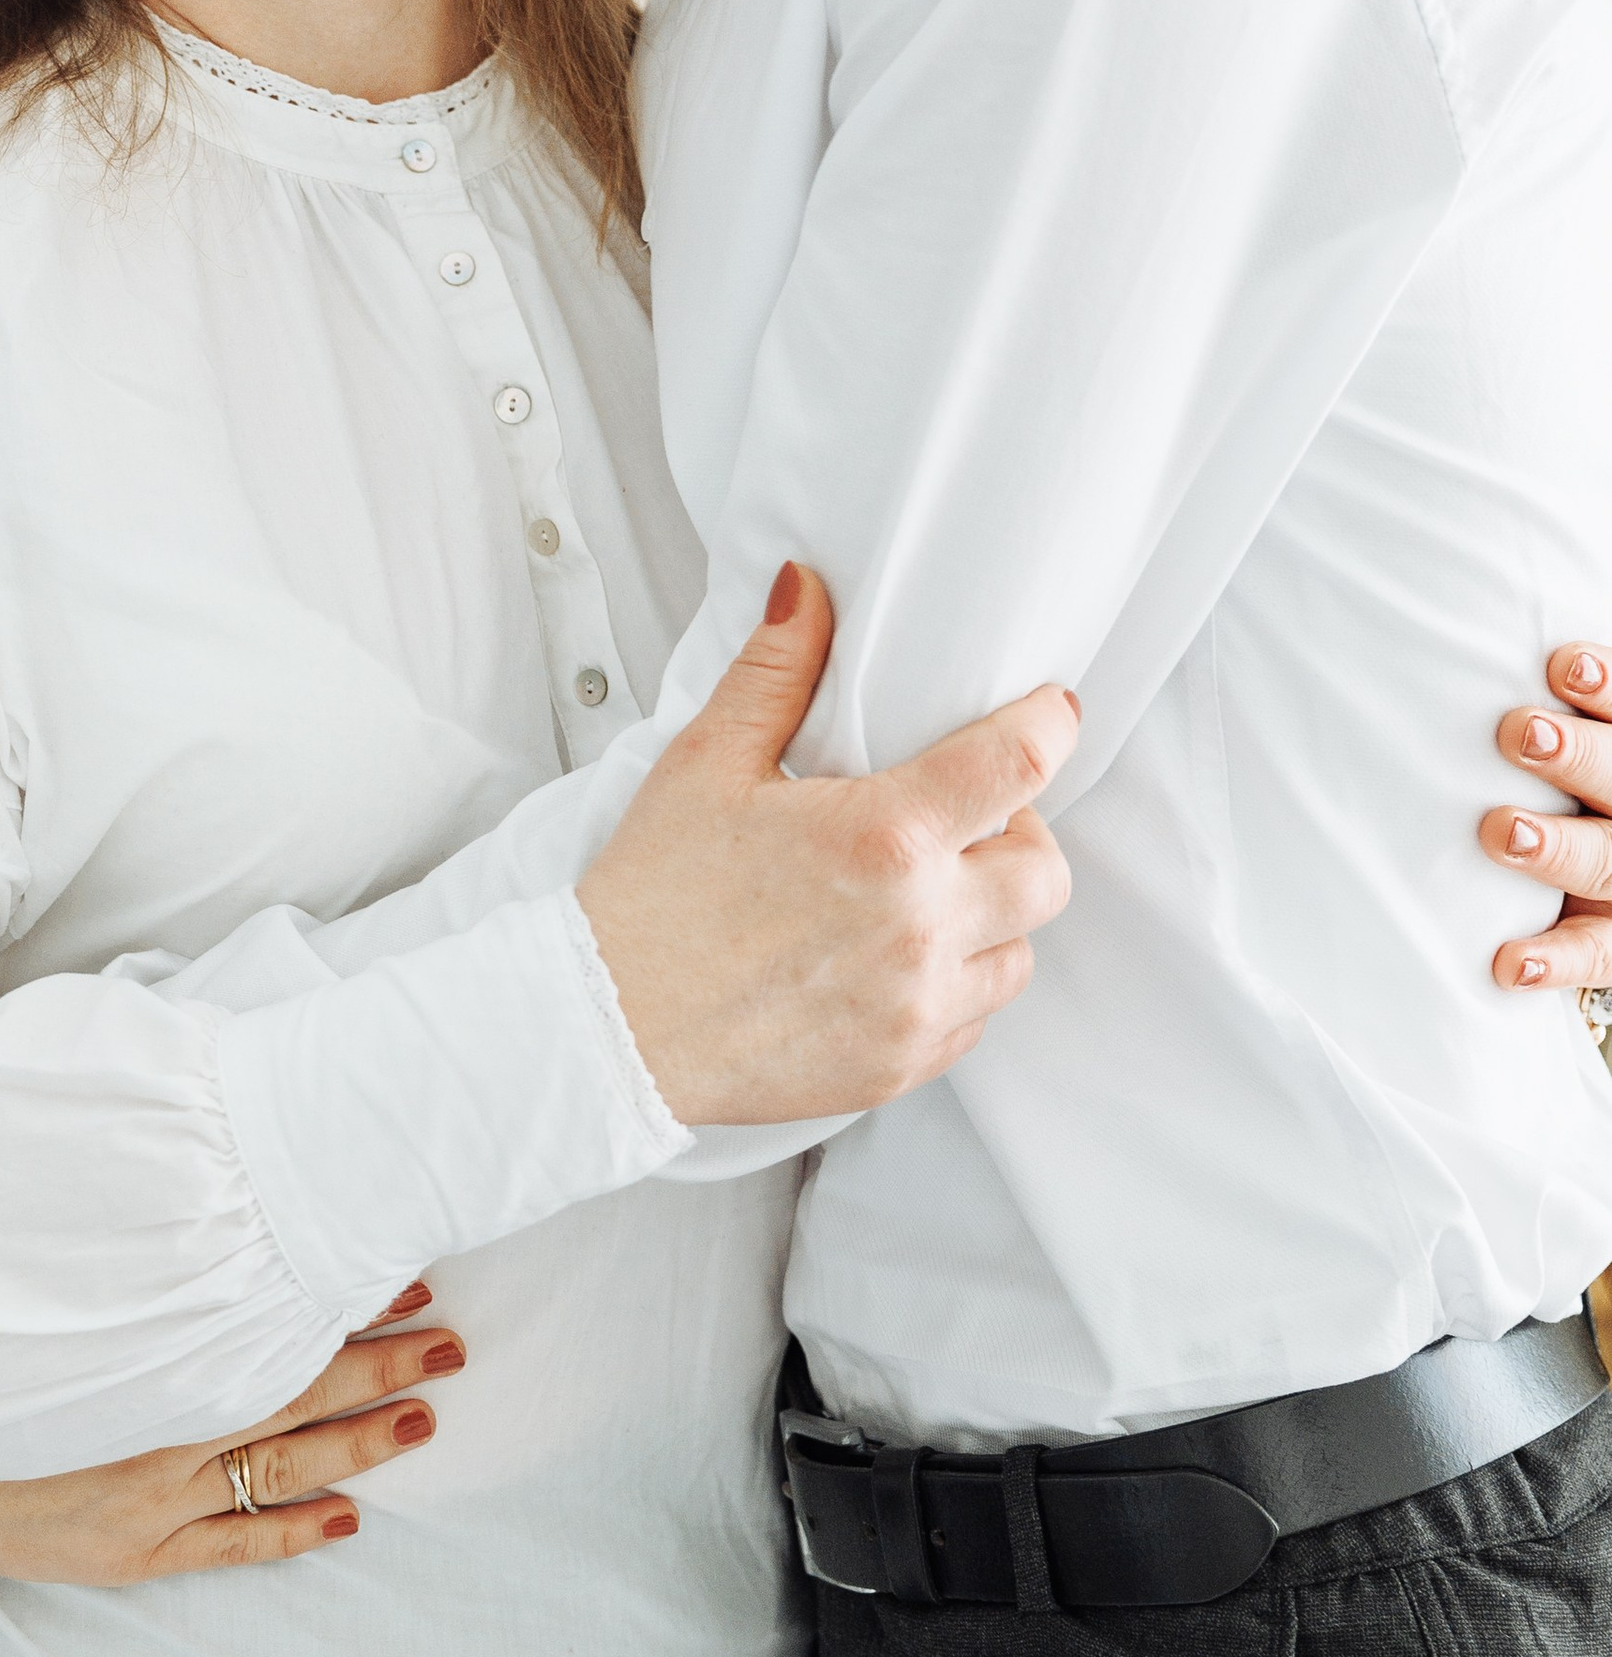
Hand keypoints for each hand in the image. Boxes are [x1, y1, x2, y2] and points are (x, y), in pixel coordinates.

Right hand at [0, 1292, 465, 1580]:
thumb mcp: (42, 1292)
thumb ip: (115, 1253)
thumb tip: (178, 1183)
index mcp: (140, 1357)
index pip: (268, 1323)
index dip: (341, 1303)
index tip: (399, 1272)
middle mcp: (156, 1426)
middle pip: (293, 1390)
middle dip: (379, 1366)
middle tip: (450, 1342)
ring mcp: (149, 1497)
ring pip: (278, 1466)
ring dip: (359, 1442)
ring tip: (425, 1417)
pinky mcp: (132, 1552)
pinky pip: (233, 1545)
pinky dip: (293, 1532)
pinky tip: (347, 1519)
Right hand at [577, 563, 1077, 1127]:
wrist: (607, 1028)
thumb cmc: (652, 899)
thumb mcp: (706, 763)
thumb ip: (775, 670)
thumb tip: (807, 590)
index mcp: (883, 838)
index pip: (1019, 764)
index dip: (1049, 725)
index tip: (1047, 714)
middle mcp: (918, 927)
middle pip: (1046, 872)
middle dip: (1021, 834)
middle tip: (966, 821)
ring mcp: (915, 1007)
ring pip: (1018, 952)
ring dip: (989, 916)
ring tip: (923, 896)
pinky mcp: (899, 1066)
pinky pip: (972, 1020)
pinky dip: (951, 985)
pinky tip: (891, 959)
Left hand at [1483, 645, 1611, 999]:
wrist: (1596, 875)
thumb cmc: (1549, 786)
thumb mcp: (1558, 751)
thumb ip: (1538, 713)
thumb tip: (1443, 629)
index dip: (1607, 686)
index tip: (1560, 665)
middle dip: (1577, 755)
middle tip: (1521, 733)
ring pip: (1607, 864)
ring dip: (1558, 848)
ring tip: (1502, 831)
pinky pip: (1596, 956)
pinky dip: (1555, 961)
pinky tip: (1510, 963)